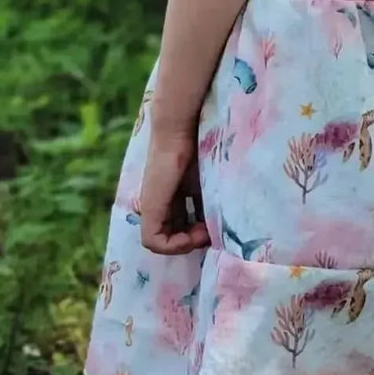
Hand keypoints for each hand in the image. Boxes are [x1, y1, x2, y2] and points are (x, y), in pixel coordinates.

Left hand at [138, 134, 209, 255]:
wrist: (182, 128)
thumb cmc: (201, 147)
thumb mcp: (208, 182)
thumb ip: (210, 202)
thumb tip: (223, 226)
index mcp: (172, 195)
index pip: (182, 225)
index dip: (197, 232)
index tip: (214, 226)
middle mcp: (160, 202)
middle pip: (173, 234)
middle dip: (194, 240)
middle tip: (211, 233)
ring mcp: (152, 206)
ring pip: (163, 241)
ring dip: (186, 244)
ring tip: (205, 233)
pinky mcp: (150, 208)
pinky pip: (154, 241)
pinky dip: (174, 246)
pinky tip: (192, 237)